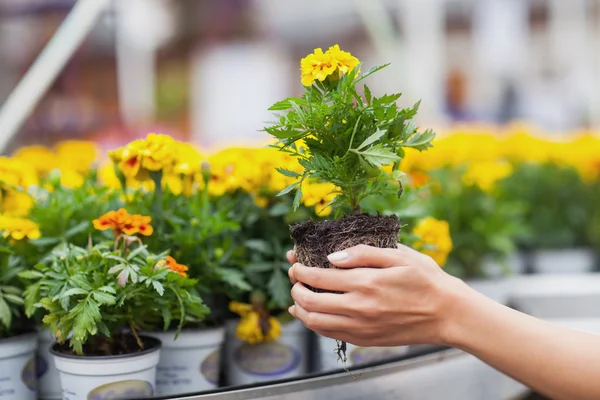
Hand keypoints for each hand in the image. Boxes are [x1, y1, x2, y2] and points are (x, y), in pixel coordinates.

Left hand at [286, 244, 468, 346]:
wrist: (448, 314)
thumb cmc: (426, 280)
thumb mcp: (399, 256)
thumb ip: (363, 253)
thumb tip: (332, 257)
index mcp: (366, 282)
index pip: (319, 277)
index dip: (300, 269)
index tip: (295, 263)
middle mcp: (359, 307)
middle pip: (310, 301)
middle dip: (295, 287)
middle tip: (294, 277)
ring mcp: (361, 327)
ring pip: (316, 322)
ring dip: (300, 309)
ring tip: (296, 299)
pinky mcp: (366, 340)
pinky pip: (330, 334)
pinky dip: (314, 324)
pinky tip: (312, 315)